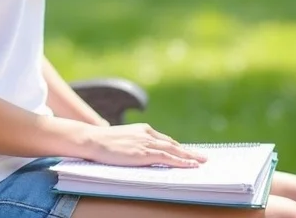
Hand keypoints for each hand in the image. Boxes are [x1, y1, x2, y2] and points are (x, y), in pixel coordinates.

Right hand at [83, 123, 207, 167]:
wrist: (92, 139)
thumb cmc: (103, 143)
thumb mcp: (123, 140)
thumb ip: (135, 145)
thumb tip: (142, 155)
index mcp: (143, 129)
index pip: (165, 140)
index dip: (178, 148)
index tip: (188, 153)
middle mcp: (147, 134)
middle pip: (173, 144)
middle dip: (188, 152)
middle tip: (202, 158)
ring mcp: (146, 143)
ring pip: (173, 150)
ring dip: (189, 157)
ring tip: (201, 162)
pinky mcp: (144, 152)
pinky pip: (167, 157)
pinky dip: (181, 161)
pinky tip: (190, 166)